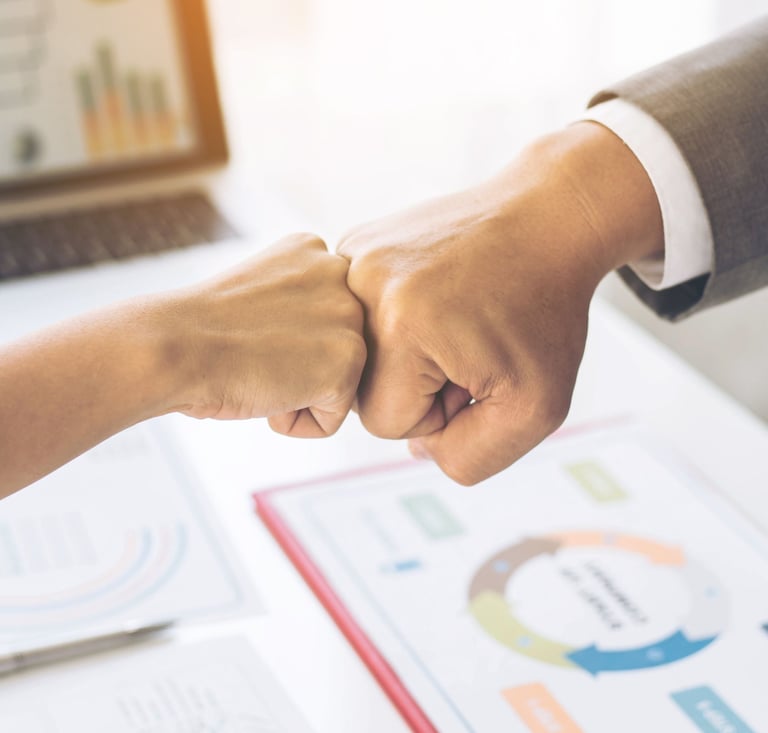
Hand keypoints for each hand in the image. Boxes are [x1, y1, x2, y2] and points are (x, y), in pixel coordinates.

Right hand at [166, 233, 365, 436]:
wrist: (175, 347)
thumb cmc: (198, 332)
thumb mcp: (259, 296)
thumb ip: (296, 306)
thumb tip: (317, 342)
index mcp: (312, 250)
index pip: (321, 321)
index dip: (279, 343)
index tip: (247, 332)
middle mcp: (340, 272)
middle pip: (332, 350)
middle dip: (294, 366)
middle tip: (250, 352)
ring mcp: (350, 313)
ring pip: (334, 384)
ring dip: (293, 393)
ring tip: (257, 368)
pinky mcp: (350, 357)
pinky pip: (330, 418)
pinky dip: (292, 421)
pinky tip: (265, 390)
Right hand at [338, 122, 662, 483]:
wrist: (550, 219)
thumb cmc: (547, 310)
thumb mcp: (534, 409)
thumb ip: (470, 457)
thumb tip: (416, 447)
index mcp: (400, 328)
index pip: (384, 422)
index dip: (438, 413)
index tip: (475, 373)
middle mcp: (363, 284)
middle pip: (364, 388)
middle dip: (417, 384)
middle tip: (467, 347)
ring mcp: (357, 255)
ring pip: (361, 351)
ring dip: (405, 352)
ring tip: (453, 319)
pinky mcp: (361, 242)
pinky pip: (362, 314)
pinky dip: (396, 319)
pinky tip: (437, 297)